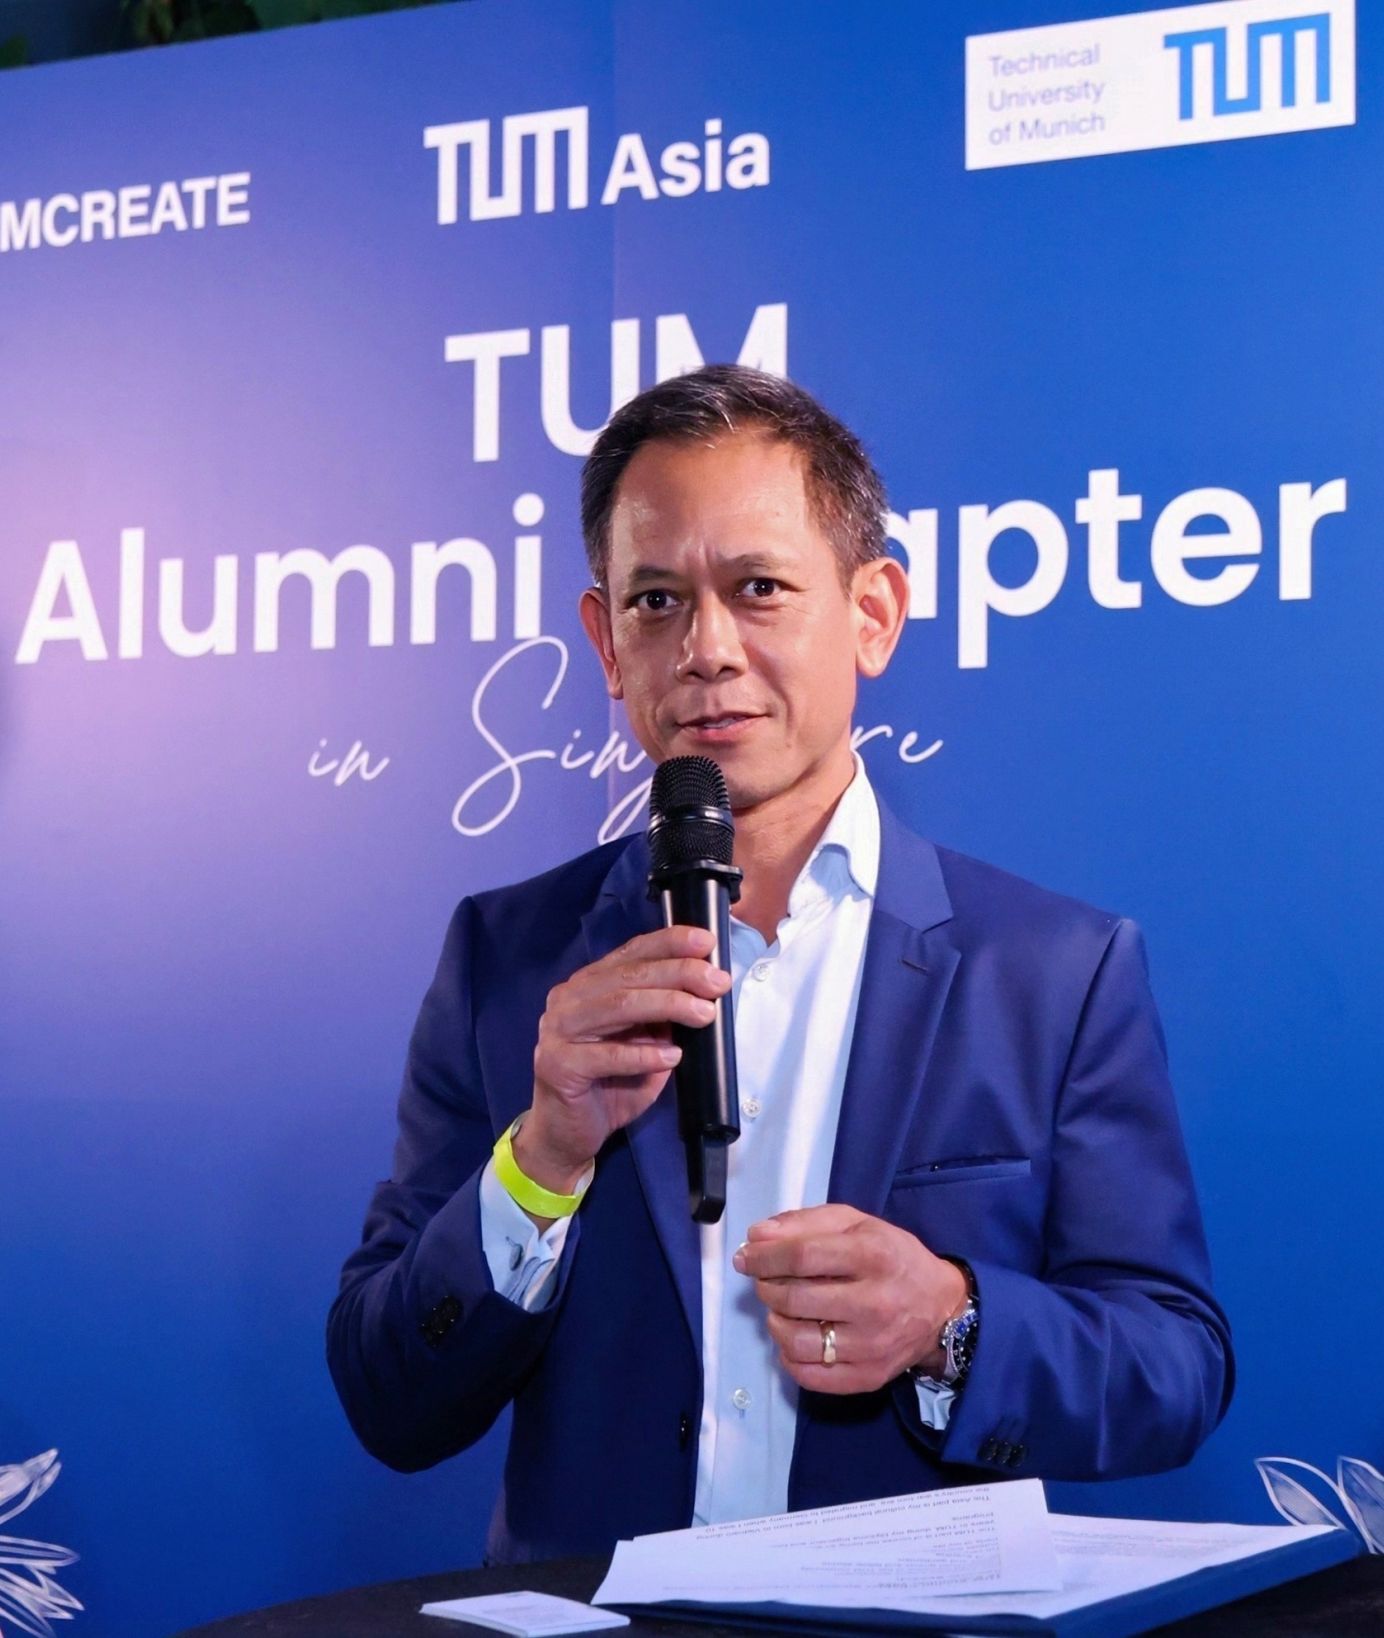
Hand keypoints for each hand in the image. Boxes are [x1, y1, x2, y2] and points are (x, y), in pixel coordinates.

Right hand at [517, 925, 731, 1194]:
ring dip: (668, 1005)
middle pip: (630, 975)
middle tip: (718, 982)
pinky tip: (671, 1058)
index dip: (670, 943)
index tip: (707, 941)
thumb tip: (705, 989)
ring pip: (619, 1006)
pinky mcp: (557, 1064)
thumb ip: (662, 1016)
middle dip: (679, 973)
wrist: (567, 1134)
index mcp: (588, 984)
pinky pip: (606, 1055)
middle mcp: (569, 998)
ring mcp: (558, 1030)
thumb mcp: (644, 1043)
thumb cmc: (610, 1085)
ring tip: (704, 1014)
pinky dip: (643, 1054)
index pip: (631, 953)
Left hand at [733, 1205, 968, 1394]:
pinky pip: (809, 1375)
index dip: (764, 1257)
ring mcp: (871, 1346)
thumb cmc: (892, 1257)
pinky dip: (789, 1356)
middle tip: (766, 1281)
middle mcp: (874, 1303)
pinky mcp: (867, 1377)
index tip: (746, 1258)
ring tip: (781, 1309)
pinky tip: (795, 1337)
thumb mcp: (856, 1224)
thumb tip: (756, 1237)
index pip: (802, 1256)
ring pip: (796, 1340)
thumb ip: (805, 1223)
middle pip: (795, 1298)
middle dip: (766, 1287)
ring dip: (775, 1321)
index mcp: (873, 1255)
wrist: (941, 1308)